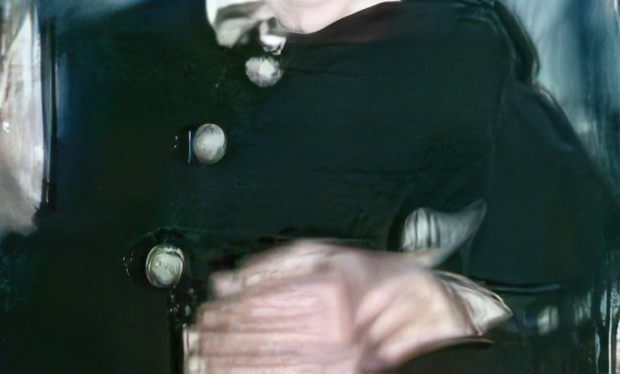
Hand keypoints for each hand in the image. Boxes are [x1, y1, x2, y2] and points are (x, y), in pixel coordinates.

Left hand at [186, 242, 480, 372]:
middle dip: (217, 338)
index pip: (256, 304)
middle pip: (254, 335)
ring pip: (262, 363)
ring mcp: (331, 358)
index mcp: (325, 290)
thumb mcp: (331, 257)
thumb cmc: (380, 281)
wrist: (425, 313)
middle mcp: (327, 327)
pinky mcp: (332, 373)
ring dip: (226, 363)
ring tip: (202, 359)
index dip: (224, 310)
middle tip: (195, 336)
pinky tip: (230, 373)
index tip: (206, 313)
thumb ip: (278, 265)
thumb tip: (231, 279)